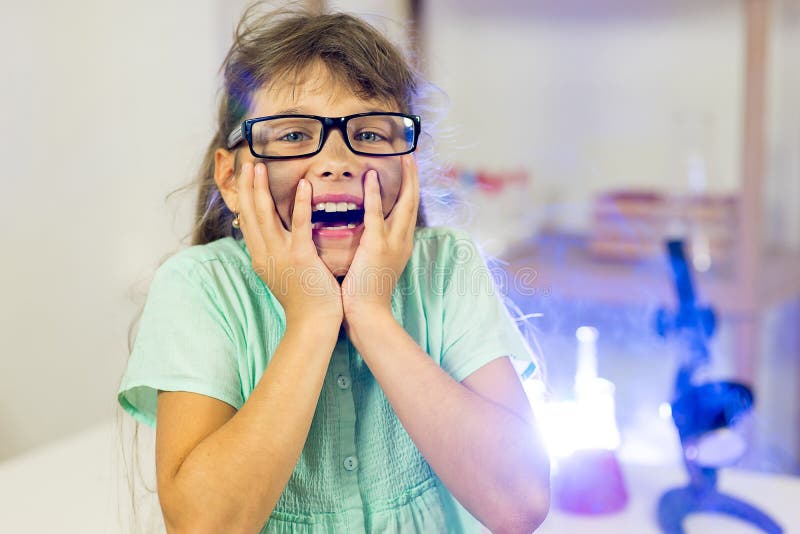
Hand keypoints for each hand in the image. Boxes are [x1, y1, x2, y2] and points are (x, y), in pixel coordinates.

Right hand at [237, 162, 342, 328]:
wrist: (313, 324)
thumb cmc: (304, 299)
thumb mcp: (282, 274)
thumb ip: (276, 254)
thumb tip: (273, 239)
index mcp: (260, 257)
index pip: (247, 221)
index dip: (244, 197)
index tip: (244, 176)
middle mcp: (265, 254)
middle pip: (250, 214)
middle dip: (247, 186)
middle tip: (247, 162)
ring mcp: (281, 255)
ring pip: (265, 215)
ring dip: (261, 188)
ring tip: (260, 166)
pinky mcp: (301, 257)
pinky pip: (300, 225)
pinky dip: (301, 204)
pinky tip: (304, 185)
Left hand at [341, 154, 418, 328]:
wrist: (366, 315)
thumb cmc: (364, 293)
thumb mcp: (373, 264)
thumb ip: (373, 246)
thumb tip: (364, 231)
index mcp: (401, 245)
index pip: (409, 210)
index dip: (411, 189)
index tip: (410, 169)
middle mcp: (402, 241)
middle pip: (414, 202)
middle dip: (415, 178)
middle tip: (413, 155)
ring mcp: (392, 244)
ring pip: (405, 204)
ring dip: (406, 179)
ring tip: (405, 158)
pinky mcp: (376, 247)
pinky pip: (377, 215)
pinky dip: (376, 195)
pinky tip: (372, 177)